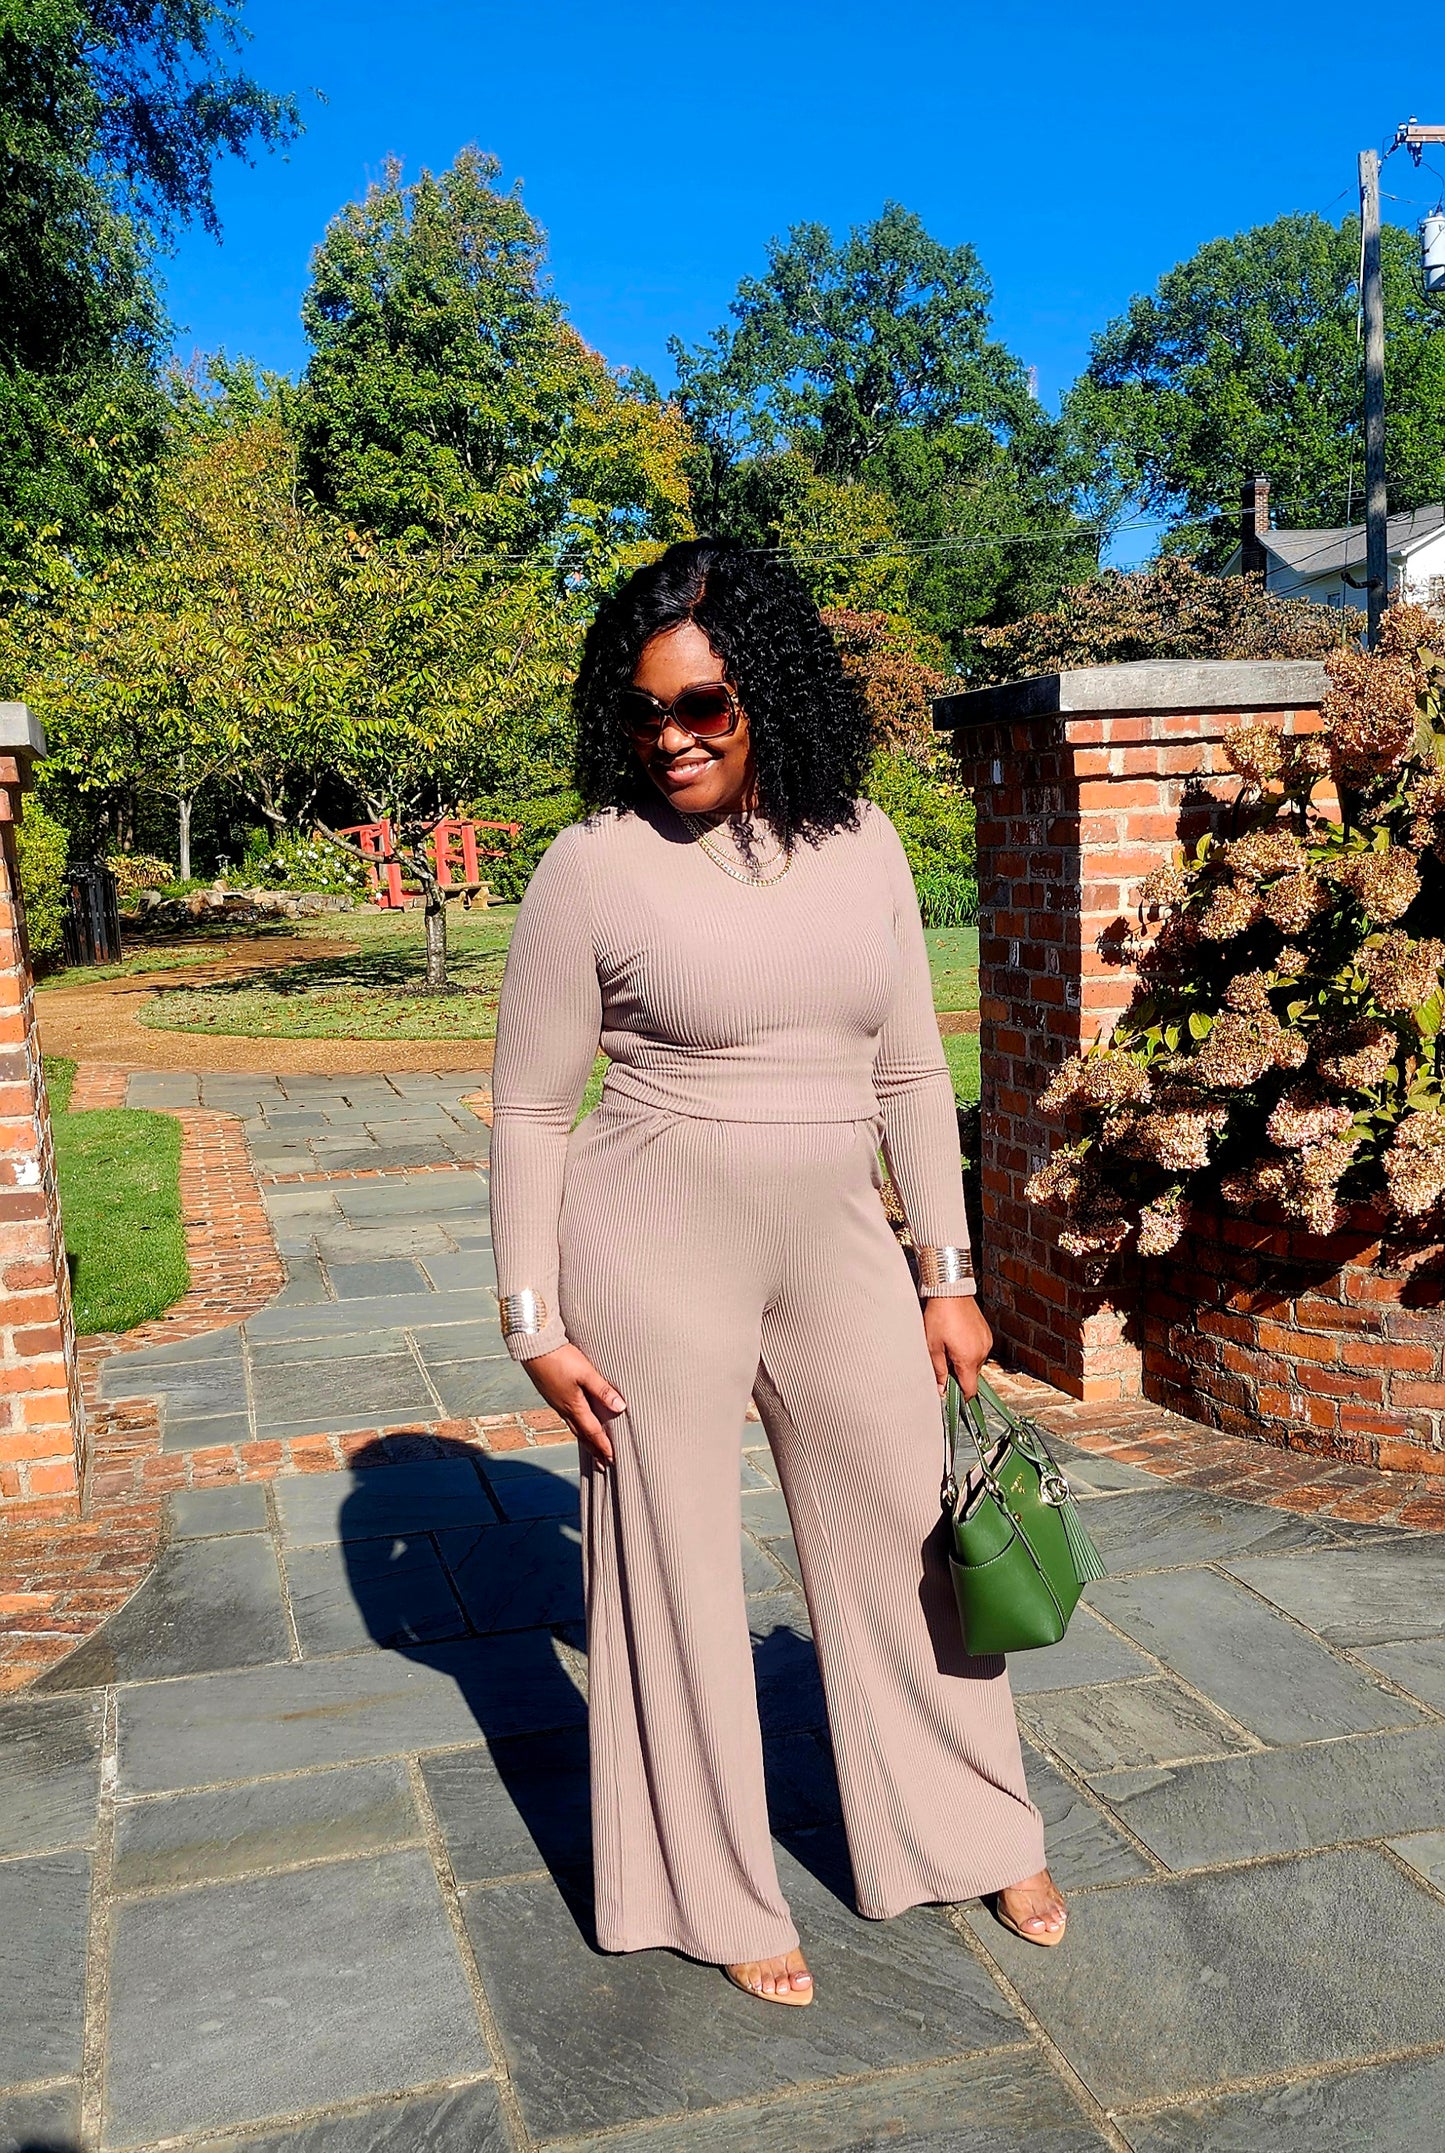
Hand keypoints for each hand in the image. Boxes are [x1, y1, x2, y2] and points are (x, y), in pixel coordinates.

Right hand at [519, 1342, 626, 1464]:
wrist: (534, 1347)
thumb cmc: (561, 1358)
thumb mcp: (586, 1373)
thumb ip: (603, 1390)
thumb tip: (620, 1407)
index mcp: (574, 1406)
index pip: (593, 1432)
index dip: (603, 1446)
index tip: (612, 1460)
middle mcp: (564, 1409)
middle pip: (582, 1435)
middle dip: (593, 1450)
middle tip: (603, 1464)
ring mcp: (556, 1402)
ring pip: (573, 1427)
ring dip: (584, 1440)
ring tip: (591, 1449)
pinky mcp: (552, 1395)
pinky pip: (567, 1418)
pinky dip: (576, 1427)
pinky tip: (577, 1422)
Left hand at [923, 1295, 993, 1400]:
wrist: (951, 1291)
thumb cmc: (939, 1316)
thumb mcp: (932, 1346)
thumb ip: (938, 1371)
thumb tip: (941, 1390)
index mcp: (968, 1359)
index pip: (970, 1389)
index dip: (961, 1397)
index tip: (952, 1396)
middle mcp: (982, 1352)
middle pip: (972, 1376)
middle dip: (960, 1375)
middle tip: (944, 1364)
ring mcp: (986, 1342)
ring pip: (976, 1363)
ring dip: (965, 1362)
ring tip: (950, 1348)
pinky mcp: (987, 1333)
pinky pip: (980, 1350)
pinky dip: (970, 1351)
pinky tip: (958, 1339)